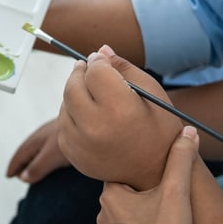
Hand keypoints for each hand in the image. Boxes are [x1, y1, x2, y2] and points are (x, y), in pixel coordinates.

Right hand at [6, 119, 70, 182]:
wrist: (96, 118)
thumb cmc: (73, 135)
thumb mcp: (52, 155)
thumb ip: (38, 166)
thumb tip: (23, 177)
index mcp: (39, 139)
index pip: (21, 153)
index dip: (14, 166)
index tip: (8, 176)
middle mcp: (46, 134)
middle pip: (29, 149)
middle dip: (22, 162)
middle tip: (17, 174)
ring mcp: (58, 133)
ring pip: (41, 147)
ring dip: (34, 158)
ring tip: (34, 168)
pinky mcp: (70, 133)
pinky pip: (52, 147)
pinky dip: (46, 155)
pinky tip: (55, 159)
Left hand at [57, 45, 184, 189]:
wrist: (155, 172)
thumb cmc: (159, 129)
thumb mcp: (152, 94)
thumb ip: (124, 68)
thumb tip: (100, 51)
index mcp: (120, 109)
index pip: (95, 71)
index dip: (98, 61)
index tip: (101, 60)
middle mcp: (96, 128)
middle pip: (73, 86)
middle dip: (80, 73)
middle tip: (88, 69)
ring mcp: (81, 144)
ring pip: (65, 104)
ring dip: (75, 94)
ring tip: (93, 95)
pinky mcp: (73, 155)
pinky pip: (63, 124)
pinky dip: (72, 115)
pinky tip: (90, 116)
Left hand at [97, 126, 198, 223]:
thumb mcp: (177, 193)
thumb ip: (181, 160)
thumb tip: (188, 132)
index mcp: (110, 196)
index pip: (123, 172)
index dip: (144, 173)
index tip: (160, 178)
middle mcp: (103, 216)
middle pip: (126, 194)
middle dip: (145, 195)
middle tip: (168, 198)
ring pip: (127, 217)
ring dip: (143, 217)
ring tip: (165, 221)